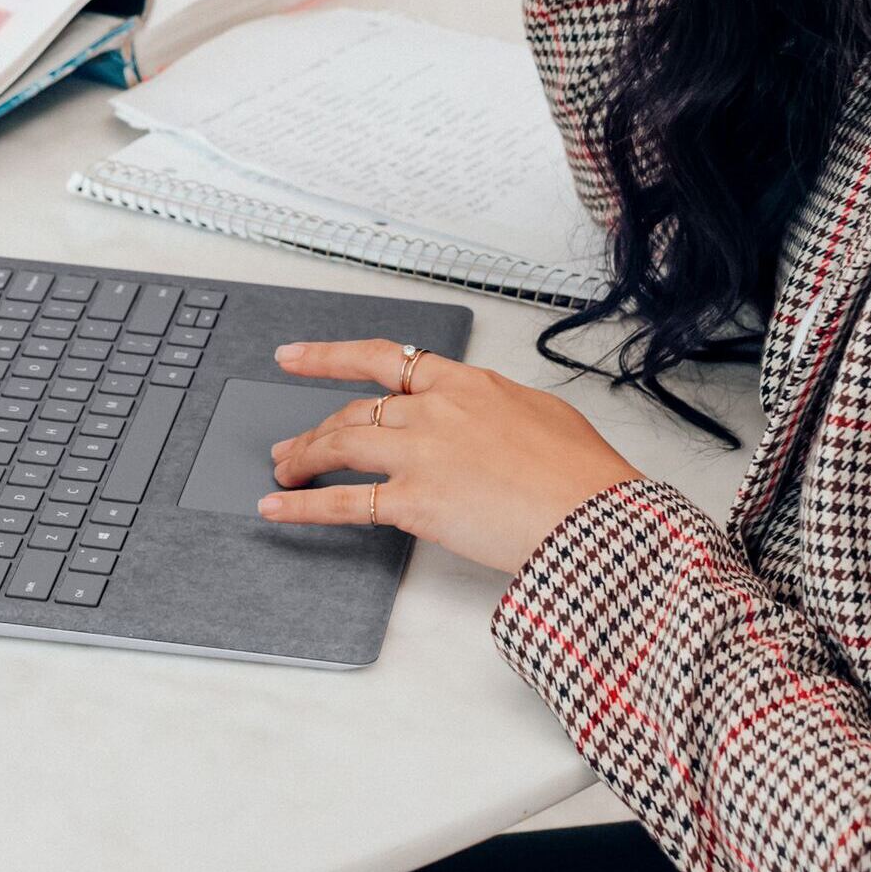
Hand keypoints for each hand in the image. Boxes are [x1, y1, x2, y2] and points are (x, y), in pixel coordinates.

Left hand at [258, 338, 643, 574]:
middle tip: (290, 445)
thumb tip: (482, 416)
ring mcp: (420, 452)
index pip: (381, 360)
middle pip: (354, 412)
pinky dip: (303, 505)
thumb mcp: (539, 413)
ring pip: (339, 445)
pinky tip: (277, 508)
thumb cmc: (580, 473)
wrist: (592, 514)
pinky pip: (343, 501)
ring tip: (282, 473)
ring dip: (302, 459)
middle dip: (314, 431)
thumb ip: (495, 408)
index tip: (294, 357)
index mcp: (463, 383)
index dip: (327, 357)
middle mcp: (433, 410)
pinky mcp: (414, 500)